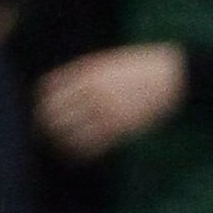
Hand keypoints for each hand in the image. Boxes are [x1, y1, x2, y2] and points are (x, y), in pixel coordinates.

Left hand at [35, 43, 185, 157]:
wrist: (172, 77)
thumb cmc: (138, 67)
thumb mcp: (107, 61)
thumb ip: (82, 73)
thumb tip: (54, 88)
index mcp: (88, 73)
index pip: (49, 89)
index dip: (41, 100)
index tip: (41, 106)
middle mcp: (94, 93)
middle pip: (54, 113)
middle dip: (45, 121)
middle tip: (44, 127)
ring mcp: (107, 113)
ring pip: (68, 134)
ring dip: (59, 139)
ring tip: (57, 141)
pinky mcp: (120, 130)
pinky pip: (90, 147)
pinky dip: (77, 151)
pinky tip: (74, 151)